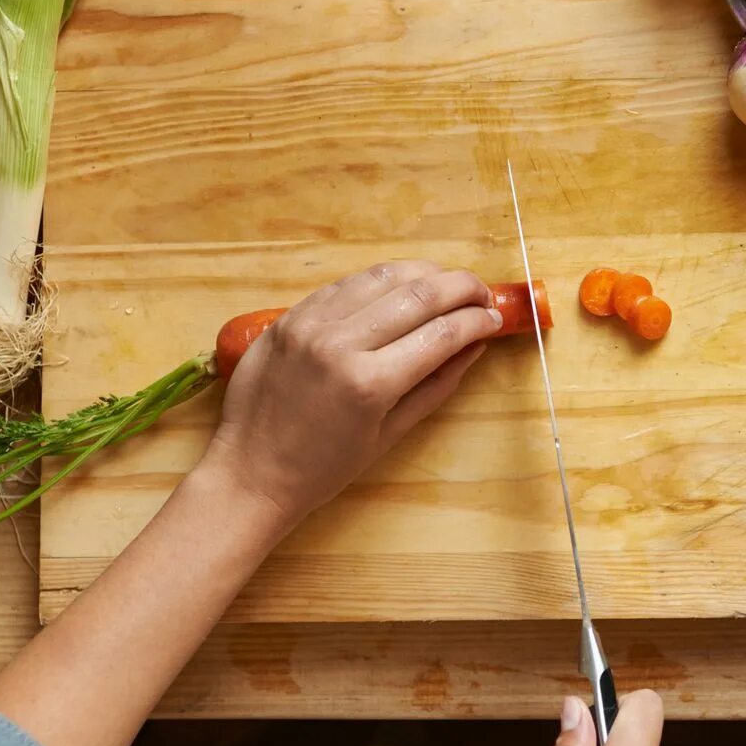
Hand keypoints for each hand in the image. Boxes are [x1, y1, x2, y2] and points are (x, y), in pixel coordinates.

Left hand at [200, 260, 501, 531]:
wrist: (250, 472)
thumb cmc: (324, 468)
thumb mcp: (389, 435)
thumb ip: (436, 385)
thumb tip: (475, 346)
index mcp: (370, 383)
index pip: (441, 333)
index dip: (476, 320)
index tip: (495, 317)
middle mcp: (341, 343)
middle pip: (418, 294)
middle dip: (460, 286)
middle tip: (481, 292)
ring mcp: (311, 323)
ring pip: (382, 276)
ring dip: (424, 272)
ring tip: (447, 281)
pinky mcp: (290, 316)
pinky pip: (346, 284)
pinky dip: (380, 279)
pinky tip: (399, 285)